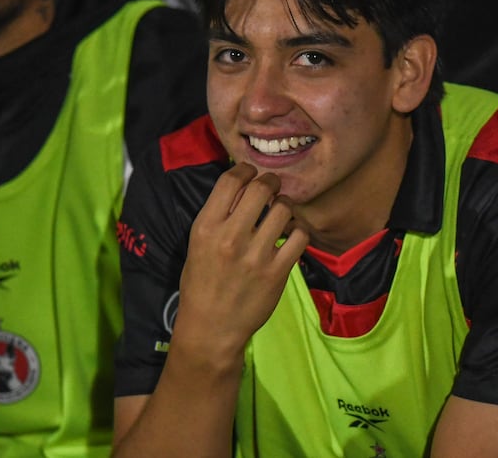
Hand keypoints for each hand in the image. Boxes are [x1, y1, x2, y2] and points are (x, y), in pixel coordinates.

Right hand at [173, 163, 308, 367]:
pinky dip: (298, 232)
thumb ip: (219, 215)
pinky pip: (300, 237)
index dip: (246, 170)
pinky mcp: (278, 272)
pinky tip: (290, 237)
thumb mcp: (197, 244)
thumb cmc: (201, 283)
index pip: (231, 180)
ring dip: (285, 208)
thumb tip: (244, 185)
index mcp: (206, 227)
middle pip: (262, 188)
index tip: (252, 174)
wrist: (211, 328)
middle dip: (270, 182)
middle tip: (272, 189)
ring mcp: (256, 255)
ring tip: (280, 215)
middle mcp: (231, 237)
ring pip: (284, 209)